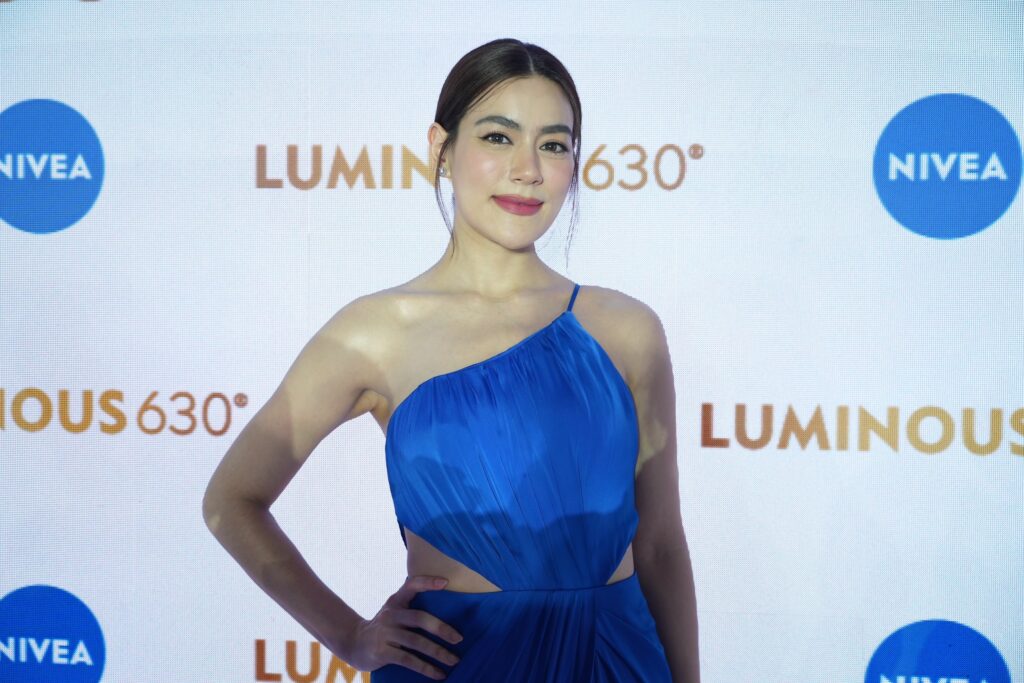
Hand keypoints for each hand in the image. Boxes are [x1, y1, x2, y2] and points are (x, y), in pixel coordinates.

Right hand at [344, 575, 463, 679]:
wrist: (353, 643)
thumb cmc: (385, 626)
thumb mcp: (394, 611)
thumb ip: (413, 607)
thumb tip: (451, 612)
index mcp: (396, 601)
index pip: (411, 585)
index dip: (428, 582)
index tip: (446, 583)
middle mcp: (390, 614)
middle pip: (419, 618)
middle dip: (441, 628)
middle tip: (459, 639)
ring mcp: (385, 633)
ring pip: (416, 642)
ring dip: (438, 652)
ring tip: (454, 660)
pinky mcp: (381, 652)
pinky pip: (408, 660)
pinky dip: (426, 668)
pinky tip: (439, 674)